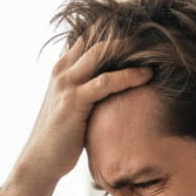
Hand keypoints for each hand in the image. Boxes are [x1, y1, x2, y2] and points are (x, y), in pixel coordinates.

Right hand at [0, 39, 152, 195]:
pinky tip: (147, 75)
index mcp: (61, 69)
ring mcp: (66, 85)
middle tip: (152, 38)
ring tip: (155, 49)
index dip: (113, 35)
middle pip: (96, 40)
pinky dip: (128, 76)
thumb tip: (112, 86)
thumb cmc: (60, 137)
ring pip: (101, 54)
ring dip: (130, 49)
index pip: (88, 39)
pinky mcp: (74, 102)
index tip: (140, 39)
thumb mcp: (70, 106)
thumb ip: (86, 90)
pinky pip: (105, 81)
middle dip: (125, 37)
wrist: (40, 160)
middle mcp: (62, 71)